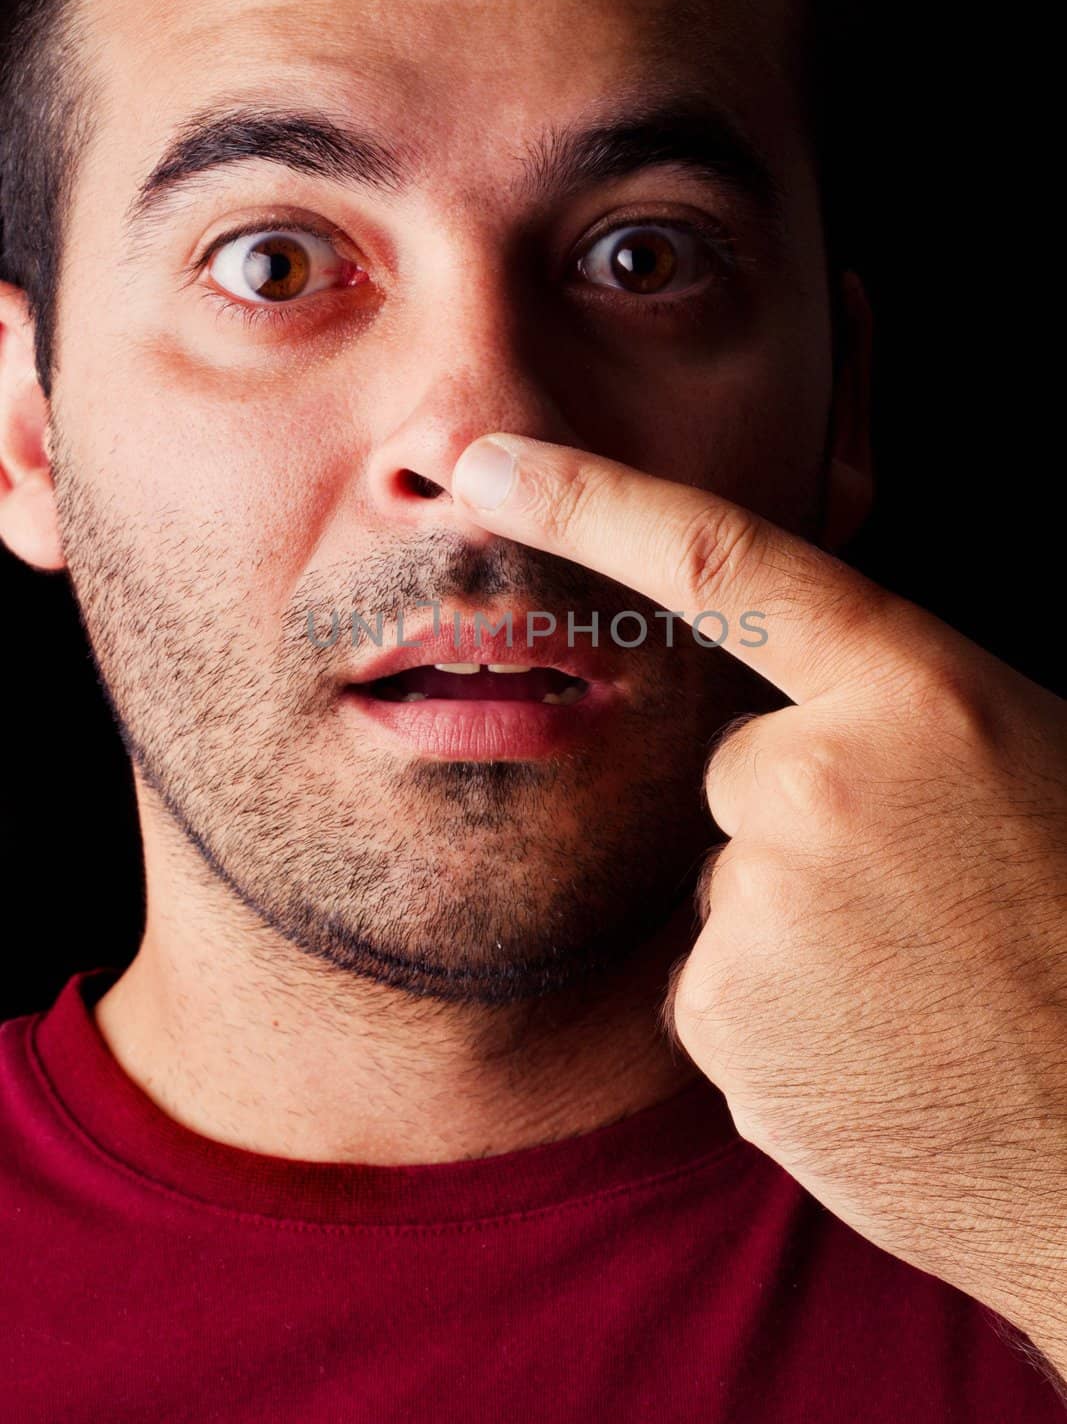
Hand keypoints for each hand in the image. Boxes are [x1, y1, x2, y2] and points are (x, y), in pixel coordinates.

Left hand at [450, 431, 1066, 1374]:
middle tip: (928, 901)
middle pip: (741, 769)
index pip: (721, 562)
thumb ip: (898, 714)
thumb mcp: (1032, 759)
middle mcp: (816, 780)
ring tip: (920, 990)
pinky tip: (876, 1051)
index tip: (487, 464)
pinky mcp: (717, 1021)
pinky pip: (718, 985)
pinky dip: (779, 1015)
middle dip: (807, 822)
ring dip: (799, 927)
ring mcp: (756, 905)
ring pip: (731, 885)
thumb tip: (791, 727)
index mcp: (917, 692)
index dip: (590, 500)